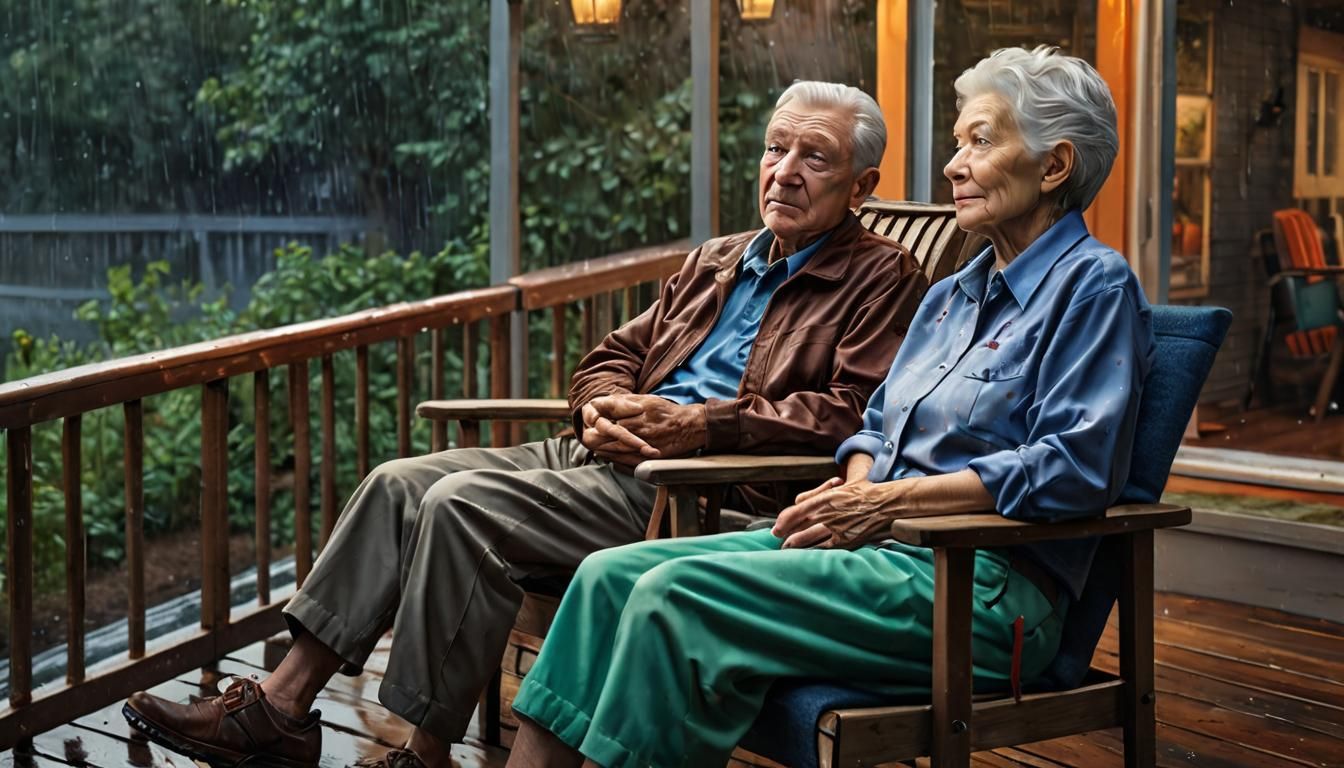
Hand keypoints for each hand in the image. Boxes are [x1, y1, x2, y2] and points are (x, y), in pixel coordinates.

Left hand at [580, 394, 707, 463]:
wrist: (690, 426)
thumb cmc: (667, 412)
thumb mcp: (646, 399)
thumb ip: (624, 402)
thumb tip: (604, 403)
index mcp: (637, 409)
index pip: (609, 413)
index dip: (597, 417)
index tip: (591, 420)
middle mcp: (640, 425)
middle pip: (609, 432)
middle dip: (596, 434)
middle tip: (588, 436)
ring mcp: (645, 442)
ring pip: (616, 447)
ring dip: (603, 447)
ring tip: (595, 447)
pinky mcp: (650, 456)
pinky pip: (628, 459)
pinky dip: (615, 458)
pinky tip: (608, 456)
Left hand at [772, 477, 897, 549]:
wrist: (884, 503)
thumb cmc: (860, 493)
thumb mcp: (836, 488)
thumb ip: (814, 495)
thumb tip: (797, 500)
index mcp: (825, 497)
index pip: (796, 510)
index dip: (783, 521)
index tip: (776, 529)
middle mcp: (828, 512)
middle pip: (798, 525)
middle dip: (786, 534)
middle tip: (778, 540)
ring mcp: (836, 527)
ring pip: (807, 537)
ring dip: (794, 544)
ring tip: (786, 549)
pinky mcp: (845, 540)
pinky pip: (823, 547)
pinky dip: (812, 551)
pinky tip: (805, 555)